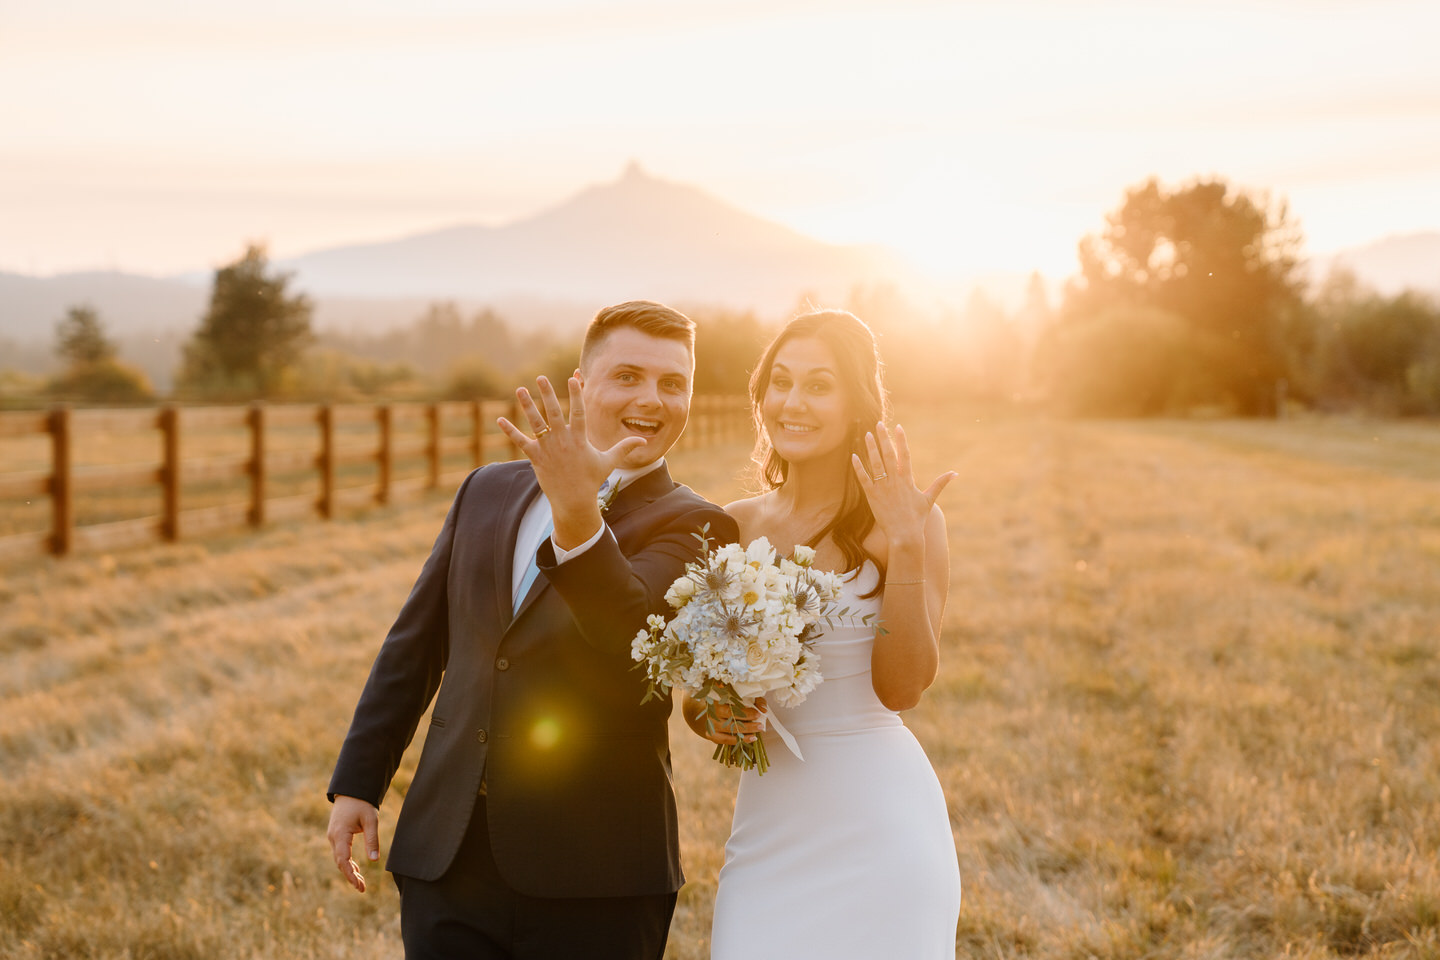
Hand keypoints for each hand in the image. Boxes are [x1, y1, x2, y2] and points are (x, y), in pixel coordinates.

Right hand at [327, 795, 379, 892]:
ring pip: (340, 859)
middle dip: (351, 876)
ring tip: (361, 883)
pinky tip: (356, 870)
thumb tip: (375, 860)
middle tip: (362, 888)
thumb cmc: (362, 804)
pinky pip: (341, 853)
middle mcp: (333, 837)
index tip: (358, 885)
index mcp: (340, 834)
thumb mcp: (371, 820)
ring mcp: (333, 837)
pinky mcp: (336, 835)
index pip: (343, 860)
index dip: (350, 874)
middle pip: (340, 862)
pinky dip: (348, 862)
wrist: (351, 791)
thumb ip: (372, 840)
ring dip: (349, 870)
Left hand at [497, 375, 645, 546]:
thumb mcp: (609, 462)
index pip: (578, 411)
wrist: (574, 501)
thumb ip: (624, 448)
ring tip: (520, 389)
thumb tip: (643, 440)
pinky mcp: (536, 457)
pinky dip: (510, 431)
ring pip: (535, 423)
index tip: (572, 377)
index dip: (576, 394)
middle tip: (541, 378)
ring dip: (527, 405)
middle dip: (547, 394)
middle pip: (553, 412)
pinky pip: (521, 441)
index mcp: (580, 439)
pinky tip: (500, 419)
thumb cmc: (592, 480)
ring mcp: (548, 449)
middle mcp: (563, 441)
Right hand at [686, 695, 766, 745]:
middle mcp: (712, 713)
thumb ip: (751, 697)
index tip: (758, 712)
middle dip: (748, 723)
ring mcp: (711, 726)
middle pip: (732, 720)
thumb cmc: (719, 699)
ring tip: (758, 731)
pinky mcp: (711, 735)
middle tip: (760, 724)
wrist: (697, 709)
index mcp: (716, 700)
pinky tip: (751, 738)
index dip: (746, 711)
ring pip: (730, 732)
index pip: (733, 707)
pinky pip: (726, 740)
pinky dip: (740, 740)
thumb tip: (763, 708)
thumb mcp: (733, 693)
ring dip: (746, 733)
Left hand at [851, 422, 955, 542]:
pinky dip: (858, 468)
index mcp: (908, 480)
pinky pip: (864, 479)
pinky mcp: (872, 496)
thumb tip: (955, 473)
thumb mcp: (929, 499)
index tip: (898, 427)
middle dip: (883, 438)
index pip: (904, 455)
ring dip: (871, 448)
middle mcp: (894, 481)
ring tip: (866, 435)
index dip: (901, 440)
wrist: (905, 535)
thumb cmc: (917, 518)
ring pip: (875, 463)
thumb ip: (940, 483)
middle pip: (888, 455)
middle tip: (878, 424)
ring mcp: (882, 488)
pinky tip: (854, 456)